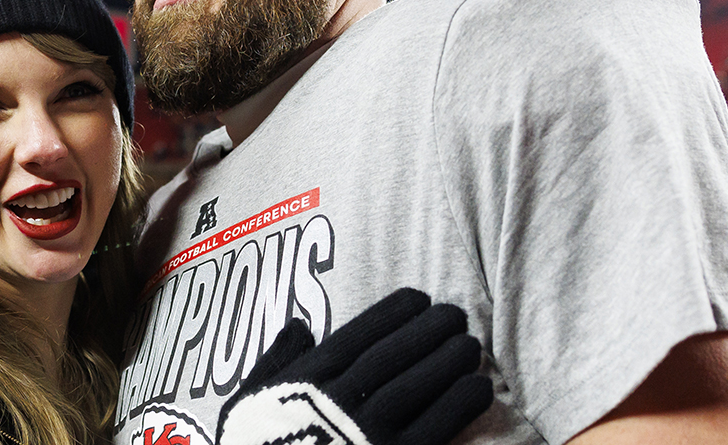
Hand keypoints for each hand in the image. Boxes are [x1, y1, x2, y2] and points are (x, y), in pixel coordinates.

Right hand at [217, 288, 492, 444]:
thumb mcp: (249, 404)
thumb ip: (274, 364)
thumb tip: (299, 325)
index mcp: (304, 385)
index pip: (355, 338)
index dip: (391, 314)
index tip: (418, 298)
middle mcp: (337, 404)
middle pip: (391, 357)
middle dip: (427, 331)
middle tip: (455, 314)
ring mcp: (367, 436)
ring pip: (416, 387)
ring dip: (448, 362)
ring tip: (471, 345)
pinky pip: (434, 429)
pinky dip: (459, 406)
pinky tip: (478, 389)